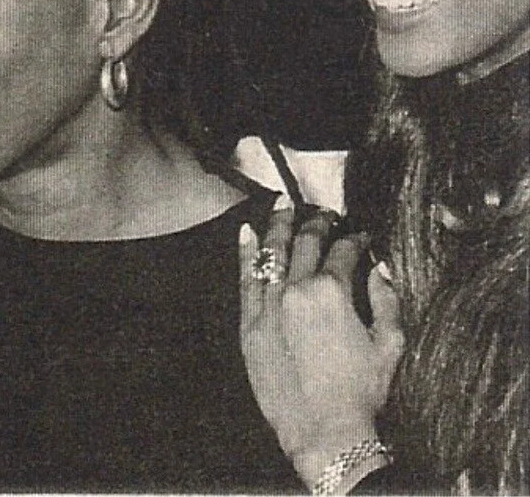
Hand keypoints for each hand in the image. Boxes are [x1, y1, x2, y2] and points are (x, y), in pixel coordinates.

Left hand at [239, 204, 403, 487]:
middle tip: (324, 215)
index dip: (354, 239)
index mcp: (332, 292)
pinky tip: (246, 232)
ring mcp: (269, 305)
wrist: (323, 429)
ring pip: (272, 252)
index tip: (360, 236)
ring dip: (279, 225)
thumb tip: (381, 267)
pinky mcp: (250, 323)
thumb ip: (386, 299)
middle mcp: (296, 290)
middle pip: (305, 243)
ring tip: (283, 205)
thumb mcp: (389, 345)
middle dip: (317, 223)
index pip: (343, 251)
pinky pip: (245, 279)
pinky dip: (245, 252)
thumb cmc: (360, 391)